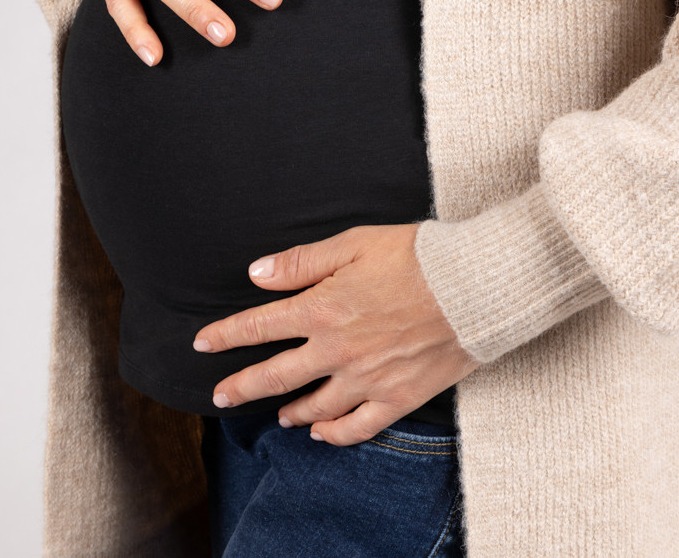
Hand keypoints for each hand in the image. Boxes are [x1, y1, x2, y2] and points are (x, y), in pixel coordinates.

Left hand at [193, 224, 480, 445]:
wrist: (475, 286)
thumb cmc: (417, 256)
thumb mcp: (353, 244)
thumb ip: (302, 262)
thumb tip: (257, 274)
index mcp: (322, 308)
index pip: (259, 326)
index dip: (226, 335)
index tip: (202, 343)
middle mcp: (337, 350)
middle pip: (276, 375)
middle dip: (241, 386)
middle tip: (220, 396)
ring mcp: (367, 378)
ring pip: (314, 406)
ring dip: (289, 411)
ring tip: (277, 415)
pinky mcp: (398, 396)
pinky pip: (358, 427)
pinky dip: (334, 434)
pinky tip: (322, 433)